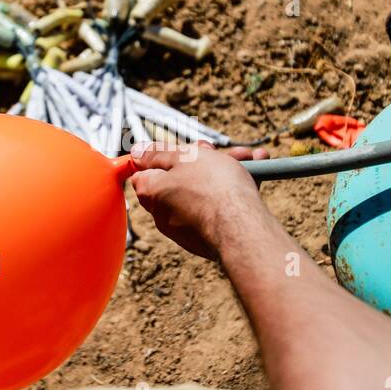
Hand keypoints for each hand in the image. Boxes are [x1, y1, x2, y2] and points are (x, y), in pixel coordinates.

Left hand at [129, 141, 268, 259]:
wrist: (242, 228)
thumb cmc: (214, 188)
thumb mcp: (185, 157)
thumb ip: (158, 153)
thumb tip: (137, 152)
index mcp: (152, 192)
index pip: (143, 172)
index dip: (162, 157)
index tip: (182, 150)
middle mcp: (163, 214)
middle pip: (178, 180)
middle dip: (203, 162)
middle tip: (222, 154)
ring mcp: (185, 228)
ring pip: (202, 192)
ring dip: (223, 174)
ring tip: (250, 161)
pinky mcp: (206, 238)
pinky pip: (215, 210)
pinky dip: (230, 195)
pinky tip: (253, 181)